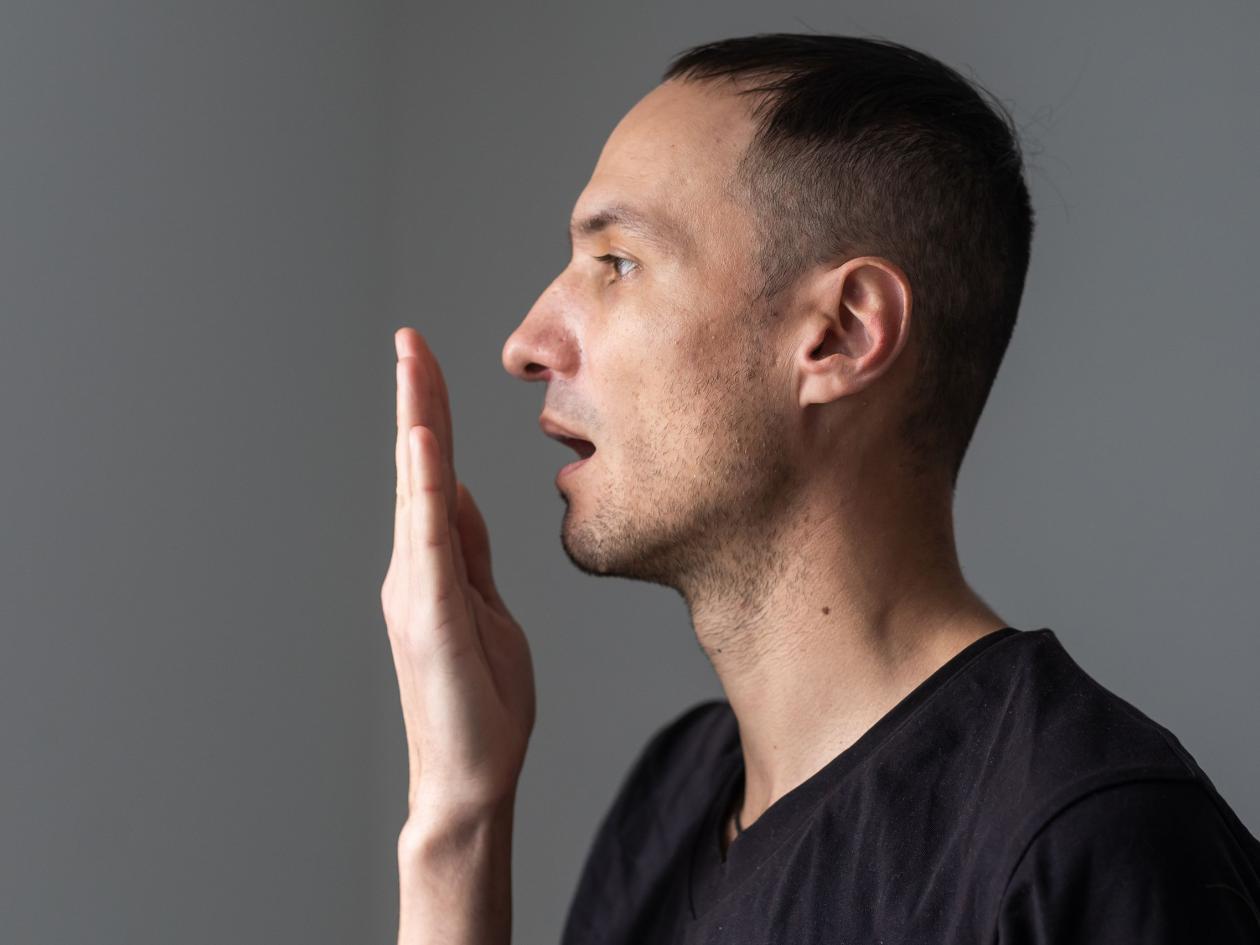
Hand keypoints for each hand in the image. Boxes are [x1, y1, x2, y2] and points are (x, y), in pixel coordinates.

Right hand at [381, 327, 535, 822]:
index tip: (425, 357)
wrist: (471, 781)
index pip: (435, 474)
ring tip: (412, 364)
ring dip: (416, 424)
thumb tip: (456, 487)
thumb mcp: (486, 607)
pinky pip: (429, 544)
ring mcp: (416, 591)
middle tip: (409, 338)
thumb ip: (468, 549)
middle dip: (416, 399)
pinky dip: (425, 492)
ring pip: (416, 492)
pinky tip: (425, 447)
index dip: (431, 413)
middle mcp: (414, 568)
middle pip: (417, 469)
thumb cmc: (483, 702)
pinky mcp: (428, 619)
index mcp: (434, 564)